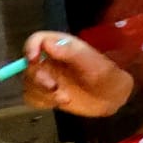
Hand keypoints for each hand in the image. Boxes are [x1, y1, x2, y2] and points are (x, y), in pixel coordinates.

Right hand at [20, 31, 134, 115]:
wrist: (113, 99)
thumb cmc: (108, 77)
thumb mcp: (95, 64)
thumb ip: (72, 53)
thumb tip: (48, 44)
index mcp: (62, 46)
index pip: (37, 40)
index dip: (31, 47)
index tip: (34, 59)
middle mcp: (51, 59)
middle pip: (29, 64)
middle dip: (38, 77)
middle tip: (54, 87)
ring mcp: (47, 77)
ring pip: (28, 82)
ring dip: (41, 92)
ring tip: (64, 98)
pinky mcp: (46, 93)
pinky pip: (32, 97)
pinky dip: (42, 101)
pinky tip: (59, 102)